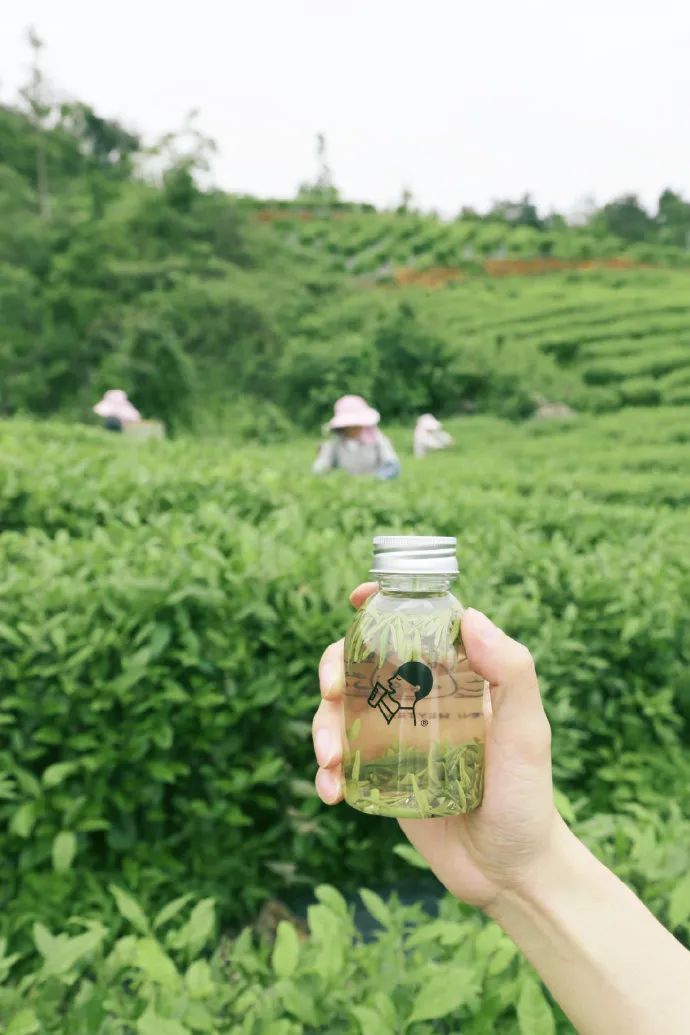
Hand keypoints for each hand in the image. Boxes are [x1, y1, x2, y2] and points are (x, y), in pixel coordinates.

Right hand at [313, 583, 560, 909]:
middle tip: (330, 690)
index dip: (382, 606)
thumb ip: (511, 674)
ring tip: (329, 758)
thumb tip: (470, 617)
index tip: (359, 600)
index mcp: (453, 677)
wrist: (510, 873)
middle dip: (332, 668)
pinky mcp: (381, 778)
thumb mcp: (526, 733)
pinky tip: (331, 792)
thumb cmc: (528, 796)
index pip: (414, 626)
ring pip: (340, 713)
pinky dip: (326, 773)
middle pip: (361, 664)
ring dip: (321, 726)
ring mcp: (396, 739)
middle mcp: (420, 700)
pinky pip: (341, 763)